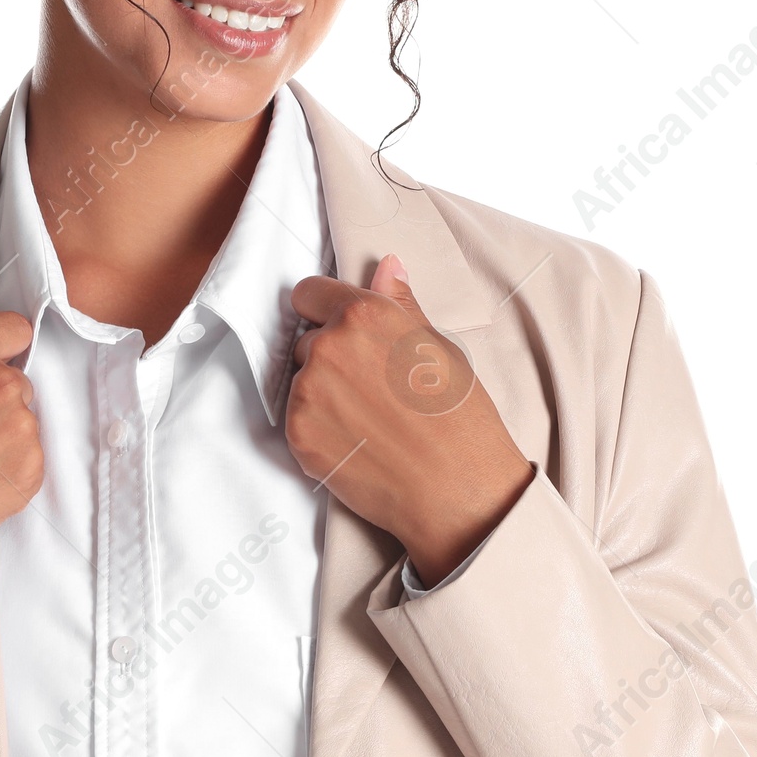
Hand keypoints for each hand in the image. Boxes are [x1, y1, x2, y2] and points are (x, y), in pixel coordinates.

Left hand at [286, 255, 533, 586]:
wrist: (457, 490)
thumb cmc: (459, 417)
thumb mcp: (438, 347)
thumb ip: (400, 305)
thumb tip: (386, 266)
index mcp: (363, 315)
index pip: (309, 292)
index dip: (324, 310)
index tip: (339, 329)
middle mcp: (329, 346)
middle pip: (308, 340)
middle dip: (330, 357)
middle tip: (372, 388)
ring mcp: (308, 391)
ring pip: (302, 380)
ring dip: (323, 392)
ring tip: (369, 419)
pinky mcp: (298, 433)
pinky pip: (297, 418)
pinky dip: (318, 427)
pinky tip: (357, 440)